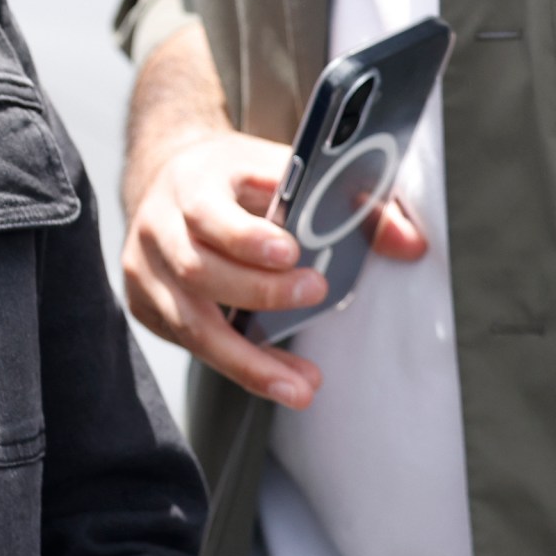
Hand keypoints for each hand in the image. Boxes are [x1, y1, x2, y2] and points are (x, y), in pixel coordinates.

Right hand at [121, 128, 427, 407]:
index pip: (209, 214)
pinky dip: (233, 365)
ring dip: (248, 360)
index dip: (246, 238)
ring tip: (300, 387)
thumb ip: (346, 201)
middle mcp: (158, 228)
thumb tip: (411, 245)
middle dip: (260, 293)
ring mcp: (144, 270)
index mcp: (190, 184)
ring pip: (190, 324)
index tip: (291, 253)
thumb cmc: (232, 177)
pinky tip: (273, 377)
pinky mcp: (145, 304)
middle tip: (316, 296)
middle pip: (199, 271)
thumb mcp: (282, 168)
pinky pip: (188, 343)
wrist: (168, 179)